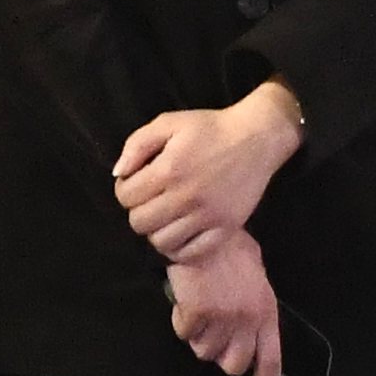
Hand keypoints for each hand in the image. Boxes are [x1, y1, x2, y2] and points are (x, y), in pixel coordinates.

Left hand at [111, 83, 303, 261]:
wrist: (257, 137)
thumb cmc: (210, 128)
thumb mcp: (169, 122)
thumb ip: (137, 145)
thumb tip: (119, 174)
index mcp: (169, 170)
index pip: (125, 197)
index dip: (125, 190)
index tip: (137, 183)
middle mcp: (186, 197)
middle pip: (139, 224)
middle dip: (138, 211)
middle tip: (151, 199)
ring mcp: (207, 216)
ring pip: (162, 243)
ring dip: (157, 231)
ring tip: (165, 216)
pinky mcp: (226, 228)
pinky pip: (192, 253)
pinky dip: (180, 248)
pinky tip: (181, 232)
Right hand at [163, 226, 287, 375]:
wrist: (204, 227)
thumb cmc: (229, 246)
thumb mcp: (256, 274)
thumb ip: (255, 303)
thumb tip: (249, 324)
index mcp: (266, 310)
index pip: (270, 360)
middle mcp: (247, 319)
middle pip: (233, 364)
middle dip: (221, 355)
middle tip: (214, 336)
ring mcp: (222, 318)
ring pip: (205, 351)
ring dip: (199, 335)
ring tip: (199, 309)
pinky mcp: (198, 313)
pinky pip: (185, 333)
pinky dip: (182, 319)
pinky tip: (186, 299)